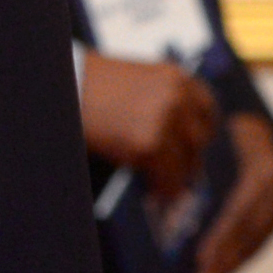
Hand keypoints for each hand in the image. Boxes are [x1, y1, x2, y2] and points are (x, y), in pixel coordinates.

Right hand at [79, 50, 217, 198]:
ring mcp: (165, 121)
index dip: (201, 132)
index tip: (194, 146)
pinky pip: (167, 177)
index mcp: (177, 78)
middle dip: (190, 159)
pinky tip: (154, 195)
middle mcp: (177, 97)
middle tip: (181, 174)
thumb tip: (177, 140)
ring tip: (167, 190)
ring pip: (186, 163)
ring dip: (177, 179)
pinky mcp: (149, 145)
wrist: (65, 89)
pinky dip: (163, 190)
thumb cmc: (92, 87)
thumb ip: (163, 103)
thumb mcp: (138, 83)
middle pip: (199, 139)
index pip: (207, 110)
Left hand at [193, 112, 272, 272]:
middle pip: (250, 229)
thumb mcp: (203, 137)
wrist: (250, 125)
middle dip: (225, 259)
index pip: (242, 206)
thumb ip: (187, 161)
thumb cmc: (214, 133)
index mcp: (261, 164)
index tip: (201, 257)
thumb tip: (156, 191)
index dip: (223, 234)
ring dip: (231, 266)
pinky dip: (236, 260)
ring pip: (256, 241)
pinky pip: (256, 243)